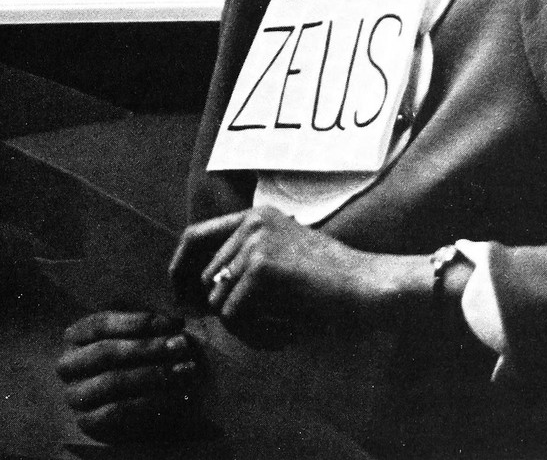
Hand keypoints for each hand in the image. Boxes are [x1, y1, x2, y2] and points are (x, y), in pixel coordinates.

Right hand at [56, 311, 202, 442]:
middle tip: (181, 344)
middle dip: (147, 347)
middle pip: (106, 352)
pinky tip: (174, 394)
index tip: (175, 322)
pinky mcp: (88, 421)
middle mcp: (69, 364)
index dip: (140, 321)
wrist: (134, 394)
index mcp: (77, 335)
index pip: (102, 323)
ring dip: (151, 374)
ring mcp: (75, 395)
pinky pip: (116, 412)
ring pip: (111, 382)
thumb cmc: (137, 352)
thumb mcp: (139, 331)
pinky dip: (148, 401)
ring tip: (183, 369)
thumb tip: (174, 324)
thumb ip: (150, 325)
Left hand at [169, 207, 380, 341]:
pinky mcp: (261, 267)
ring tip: (282, 322)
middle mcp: (252, 223)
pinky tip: (285, 326)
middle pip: (206, 281)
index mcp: (257, 216)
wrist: (367, 285)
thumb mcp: (285, 259)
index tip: (179, 294)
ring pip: (219, 302)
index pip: (196, 235)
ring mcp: (256, 241)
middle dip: (230, 310)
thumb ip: (246, 265)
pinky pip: (233, 315)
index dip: (179, 267)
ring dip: (245, 324)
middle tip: (269, 322)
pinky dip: (255, 331)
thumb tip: (201, 294)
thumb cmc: (330, 283)